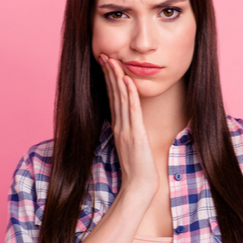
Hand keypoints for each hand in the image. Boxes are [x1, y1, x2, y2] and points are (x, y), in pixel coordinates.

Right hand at [98, 53, 159, 194]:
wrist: (138, 186)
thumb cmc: (136, 167)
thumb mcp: (129, 145)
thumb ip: (126, 130)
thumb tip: (126, 119)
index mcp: (118, 126)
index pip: (112, 98)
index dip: (108, 81)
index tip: (106, 65)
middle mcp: (120, 125)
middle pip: (113, 95)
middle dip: (109, 74)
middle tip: (104, 56)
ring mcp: (126, 129)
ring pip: (120, 99)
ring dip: (117, 79)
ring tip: (113, 62)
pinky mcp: (136, 134)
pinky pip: (132, 111)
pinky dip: (130, 94)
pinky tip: (127, 81)